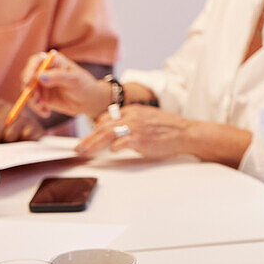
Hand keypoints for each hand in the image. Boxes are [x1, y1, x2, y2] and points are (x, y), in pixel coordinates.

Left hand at [0, 98, 44, 143]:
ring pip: (9, 136)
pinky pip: (23, 138)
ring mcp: (23, 116)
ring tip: (8, 140)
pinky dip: (20, 142)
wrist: (29, 126)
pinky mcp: (34, 127)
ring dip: (7, 142)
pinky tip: (20, 140)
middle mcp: (9, 107)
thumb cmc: (2, 126)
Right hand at [21, 51, 108, 117]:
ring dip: (32, 101)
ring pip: (28, 91)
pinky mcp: (41, 97)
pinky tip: (47, 113)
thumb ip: (58, 77)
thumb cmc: (84, 86)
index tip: (29, 81)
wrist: (89, 102)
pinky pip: (33, 102)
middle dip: (28, 88)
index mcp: (53, 61)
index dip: (30, 70)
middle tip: (36, 98)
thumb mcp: (74, 80)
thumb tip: (40, 76)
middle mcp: (45, 71)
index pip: (36, 61)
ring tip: (44, 107)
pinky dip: (37, 108)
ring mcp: (42, 84)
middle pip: (27, 76)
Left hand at [75, 104, 191, 157]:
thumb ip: (132, 121)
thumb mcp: (148, 117)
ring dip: (93, 143)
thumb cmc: (169, 127)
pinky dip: (114, 148)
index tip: (90, 137)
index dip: (96, 128)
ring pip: (107, 134)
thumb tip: (117, 131)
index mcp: (133, 110)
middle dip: (88, 138)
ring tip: (84, 151)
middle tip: (79, 147)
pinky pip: (121, 144)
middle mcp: (132, 117)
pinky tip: (111, 152)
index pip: (107, 117)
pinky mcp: (141, 140)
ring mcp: (136, 128)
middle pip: (103, 126)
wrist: (185, 132)